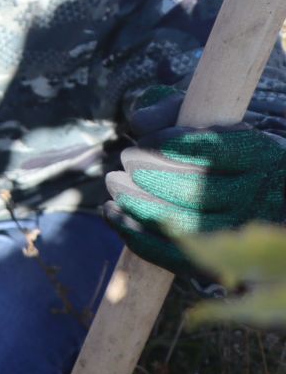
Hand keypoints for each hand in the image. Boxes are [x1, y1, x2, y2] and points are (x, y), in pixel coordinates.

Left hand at [104, 85, 285, 272]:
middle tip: (123, 161)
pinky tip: (112, 213)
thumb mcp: (207, 123)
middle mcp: (256, 196)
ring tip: (113, 184)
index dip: (167, 144)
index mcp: (260, 156)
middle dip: (145, 174)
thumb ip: (172, 112)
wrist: (254, 197)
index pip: (211, 150)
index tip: (141, 141)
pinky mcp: (216, 261)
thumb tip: (139, 122)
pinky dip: (134, 233)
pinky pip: (169, 253)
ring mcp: (237, 233)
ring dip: (135, 203)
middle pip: (193, 189)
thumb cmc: (218, 154)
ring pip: (180, 222)